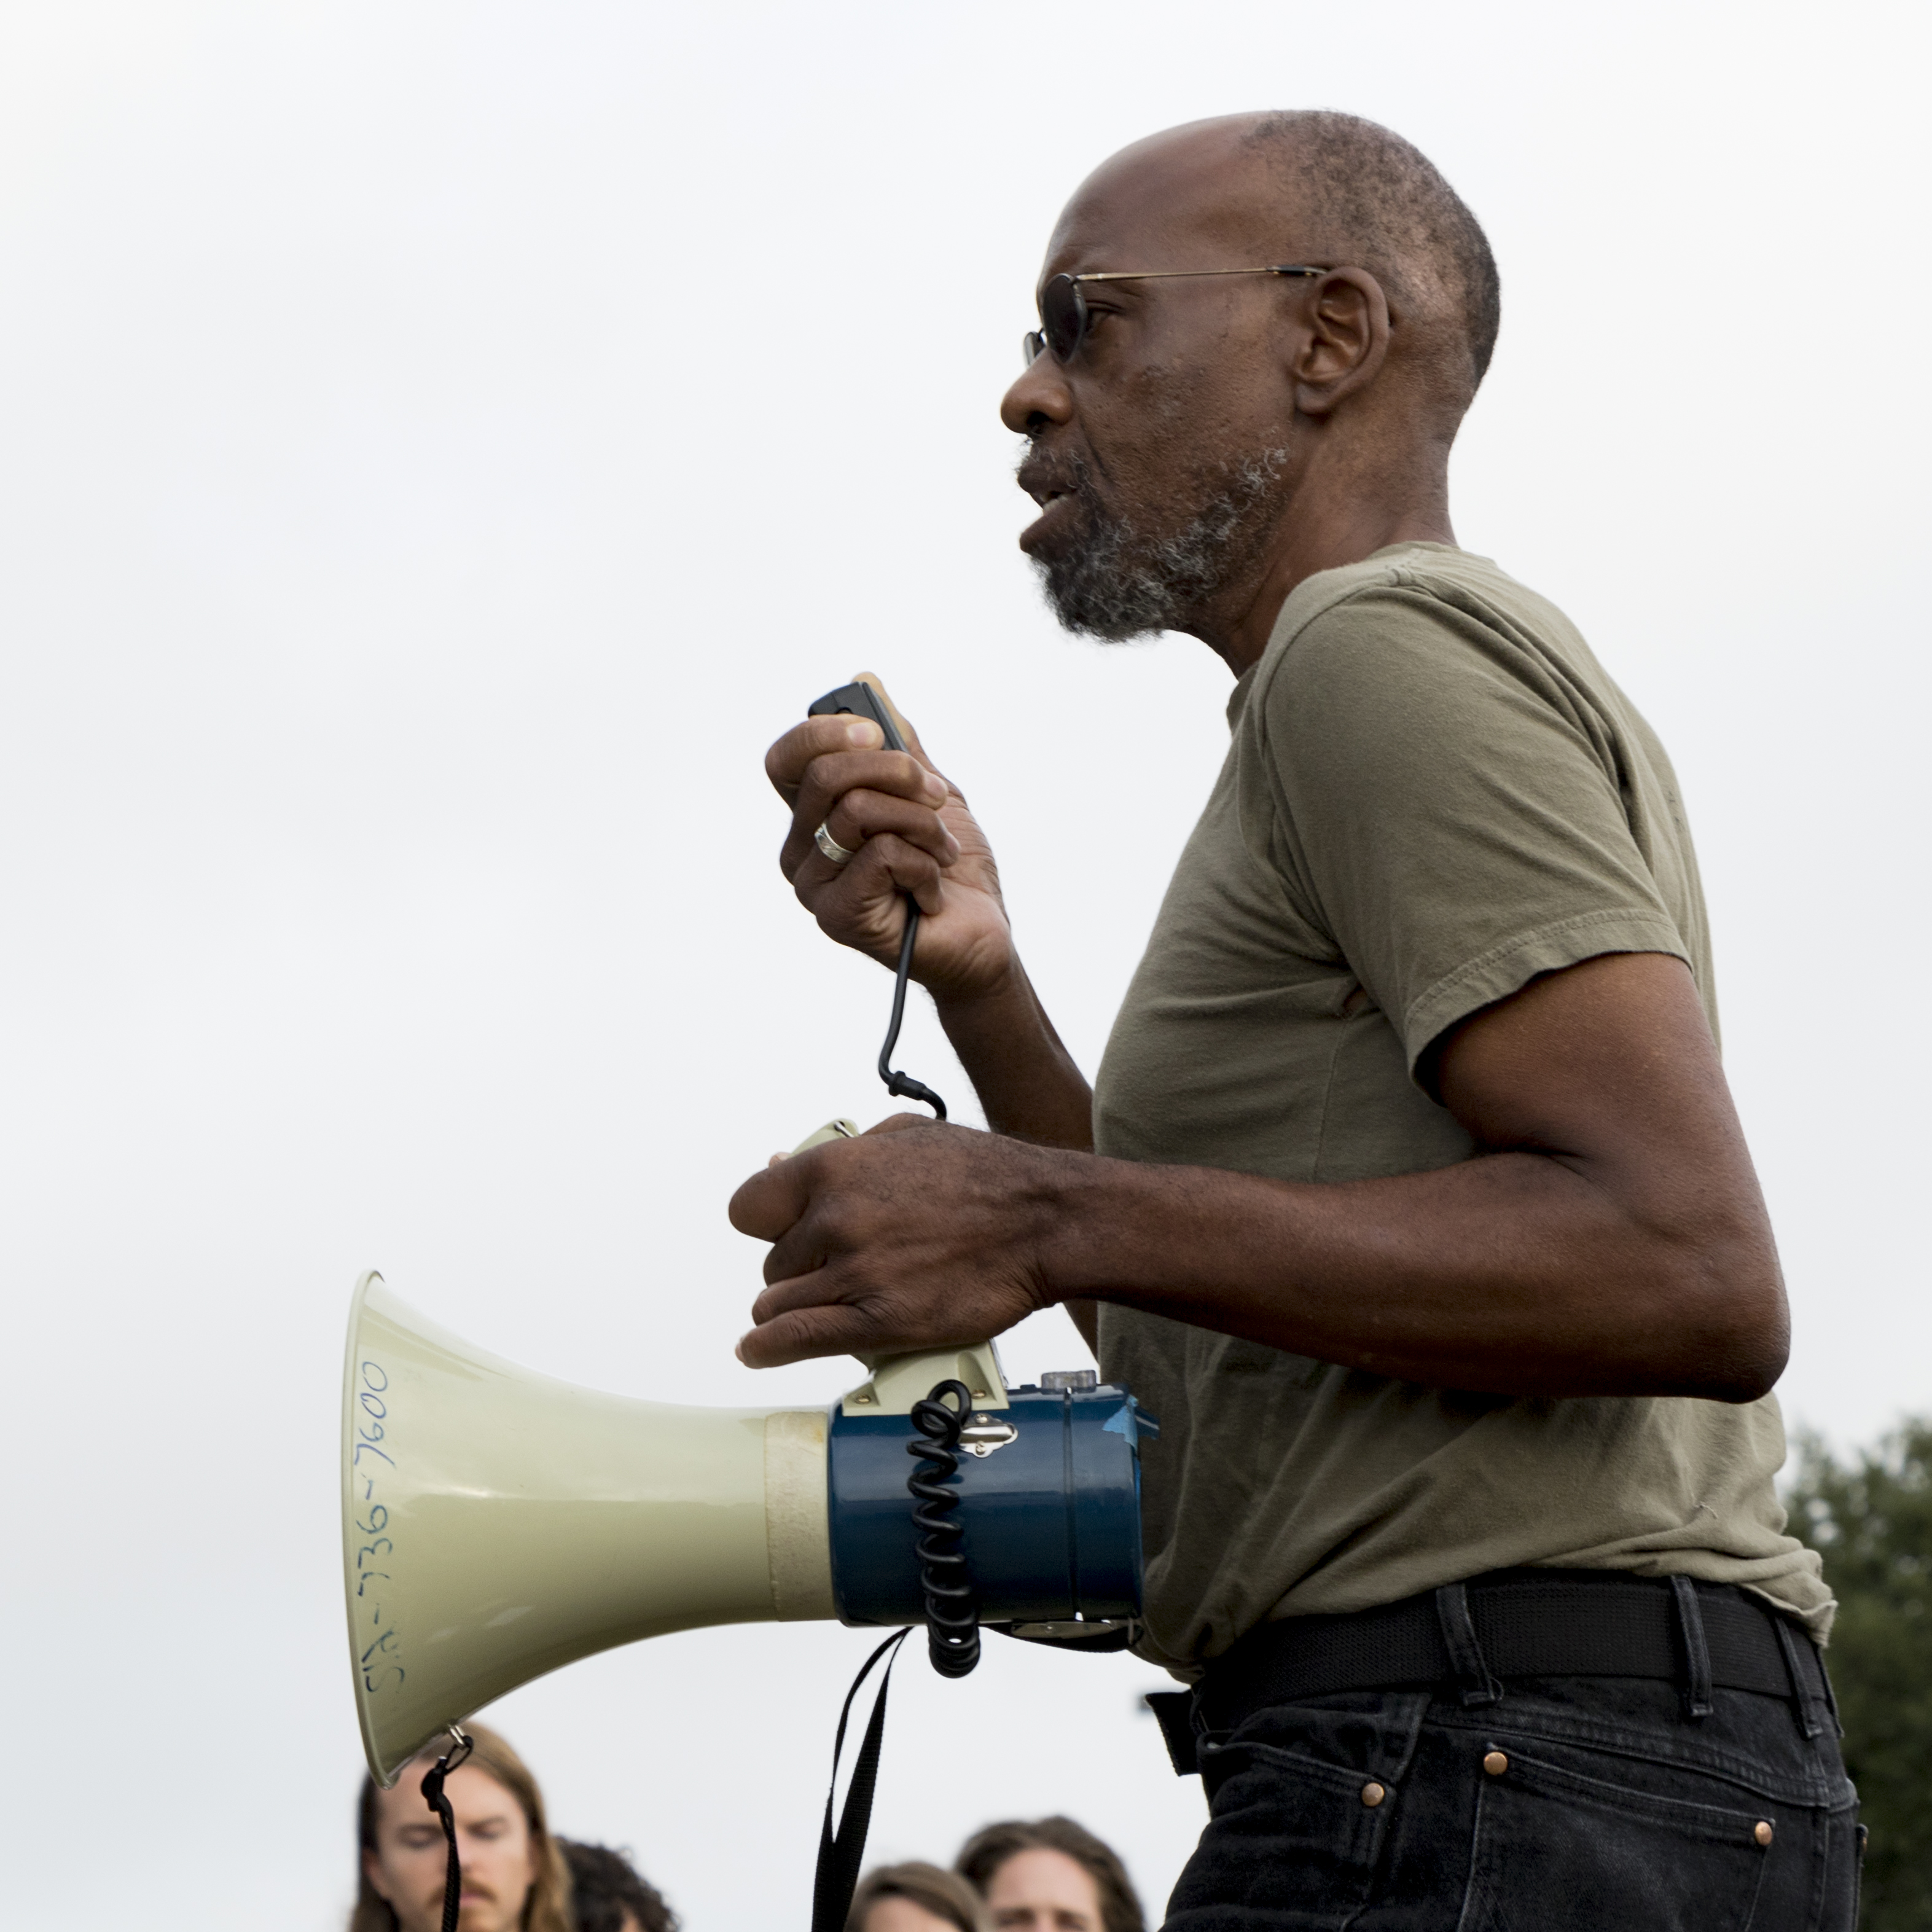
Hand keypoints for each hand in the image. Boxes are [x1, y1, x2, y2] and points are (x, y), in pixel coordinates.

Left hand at [728, 1116, 1059, 1365]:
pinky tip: (758, 1350)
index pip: (750, 1207)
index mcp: (834, 1169)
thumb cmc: (985, 1174)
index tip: (785, 1235)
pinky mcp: (881, 1322)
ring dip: (798, 1308)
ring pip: (779, 1305)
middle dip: (799, 1270)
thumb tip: (780, 1163)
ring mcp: (856, 1273)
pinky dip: (770, 1349)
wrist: (1045, 1220)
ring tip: (832, 1304)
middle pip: (773, 1264)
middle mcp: (836, 1220)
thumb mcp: (906, 1137)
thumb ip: (840, 1153)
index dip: (769, 1225)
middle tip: (843, 1268)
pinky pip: (797, 1340)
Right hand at [766, 677, 1015, 1000]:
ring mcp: (814, 886)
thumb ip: (899, 745)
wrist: (980, 938)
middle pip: (826, 776)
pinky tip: (930, 891)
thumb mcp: (931, 794)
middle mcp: (802, 850)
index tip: (877, 730)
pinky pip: (881, 855)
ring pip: (857, 812)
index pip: (788, 759)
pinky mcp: (837, 916)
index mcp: (815, 817)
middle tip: (939, 797)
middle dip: (897, 772)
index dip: (824, 733)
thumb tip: (867, 683)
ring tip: (942, 851)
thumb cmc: (952, 871)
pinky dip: (923, 864)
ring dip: (922, 824)